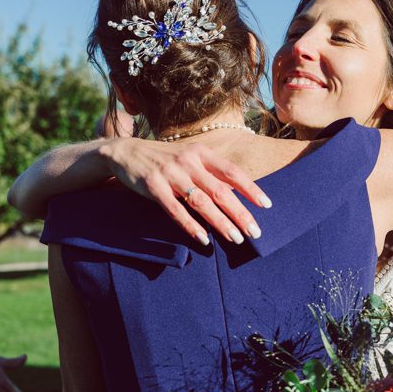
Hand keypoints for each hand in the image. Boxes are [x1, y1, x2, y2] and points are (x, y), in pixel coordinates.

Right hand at [98, 137, 271, 245]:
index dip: (250, 188)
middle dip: (239, 213)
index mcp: (201, 153)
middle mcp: (188, 162)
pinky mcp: (153, 187)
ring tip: (236, 238)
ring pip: (201, 202)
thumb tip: (236, 195)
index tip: (266, 205)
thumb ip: (209, 173)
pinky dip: (190, 226)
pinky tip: (203, 239)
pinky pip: (175, 210)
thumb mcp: (188, 158)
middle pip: (220, 191)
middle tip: (254, 232)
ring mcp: (170, 174)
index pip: (231, 171)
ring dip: (220, 222)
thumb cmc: (164, 159)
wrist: (126, 152)